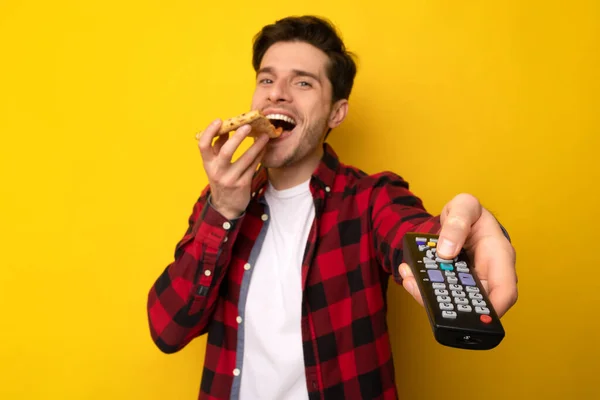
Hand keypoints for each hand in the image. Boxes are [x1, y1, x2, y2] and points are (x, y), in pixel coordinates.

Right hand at [197, 119, 268, 219]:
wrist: (226, 206)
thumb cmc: (221, 178)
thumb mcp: (215, 164)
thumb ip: (218, 146)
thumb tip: (226, 127)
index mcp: (208, 164)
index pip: (203, 145)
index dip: (209, 131)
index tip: (219, 120)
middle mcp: (217, 171)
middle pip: (226, 151)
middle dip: (238, 137)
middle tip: (248, 126)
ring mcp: (230, 179)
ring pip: (245, 158)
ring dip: (256, 145)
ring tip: (265, 135)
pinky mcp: (243, 184)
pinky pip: (253, 166)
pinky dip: (260, 155)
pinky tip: (264, 147)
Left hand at [398, 193, 517, 317]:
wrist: (461, 215)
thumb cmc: (470, 213)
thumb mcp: (464, 206)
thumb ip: (457, 223)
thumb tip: (446, 251)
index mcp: (499, 255)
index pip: (505, 291)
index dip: (493, 309)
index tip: (472, 315)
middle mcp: (489, 273)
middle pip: (475, 301)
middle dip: (449, 303)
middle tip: (424, 293)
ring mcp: (471, 280)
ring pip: (454, 298)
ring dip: (430, 294)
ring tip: (409, 280)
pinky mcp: (456, 281)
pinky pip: (441, 289)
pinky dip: (424, 286)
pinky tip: (409, 276)